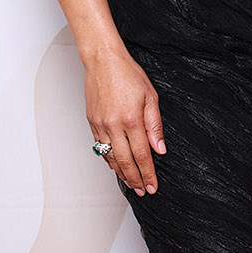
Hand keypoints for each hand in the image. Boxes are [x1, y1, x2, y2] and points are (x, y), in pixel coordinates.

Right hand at [84, 46, 165, 196]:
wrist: (103, 61)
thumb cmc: (128, 74)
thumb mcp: (150, 96)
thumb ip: (155, 125)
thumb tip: (160, 149)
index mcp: (132, 119)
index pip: (142, 155)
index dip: (148, 173)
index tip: (153, 186)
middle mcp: (114, 125)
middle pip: (125, 161)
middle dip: (135, 179)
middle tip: (143, 191)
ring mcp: (101, 125)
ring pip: (111, 157)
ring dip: (122, 173)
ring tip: (131, 183)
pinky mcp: (92, 122)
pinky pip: (100, 147)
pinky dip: (109, 159)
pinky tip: (115, 165)